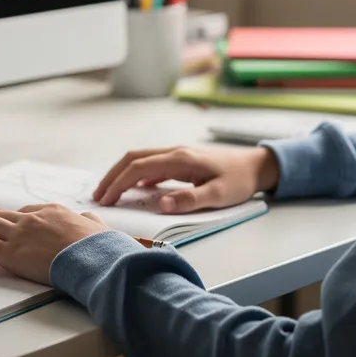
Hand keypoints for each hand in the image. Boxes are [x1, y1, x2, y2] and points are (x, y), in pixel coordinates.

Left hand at [0, 204, 112, 284]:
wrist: (92, 258)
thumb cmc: (98, 247)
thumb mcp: (98, 226)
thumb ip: (90, 222)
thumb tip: (90, 220)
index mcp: (53, 211)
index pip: (26, 212)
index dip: (16, 222)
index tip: (13, 231)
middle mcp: (32, 218)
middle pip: (2, 214)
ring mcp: (19, 233)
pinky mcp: (10, 252)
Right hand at [94, 145, 279, 213]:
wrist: (257, 165)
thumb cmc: (240, 180)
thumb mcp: (218, 194)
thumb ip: (190, 200)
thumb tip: (162, 204)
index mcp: (180, 159)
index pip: (139, 167)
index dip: (119, 183)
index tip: (106, 200)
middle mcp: (175, 152)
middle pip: (133, 158)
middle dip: (113, 176)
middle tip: (98, 196)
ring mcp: (177, 155)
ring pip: (140, 159)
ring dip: (122, 173)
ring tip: (109, 192)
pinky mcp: (181, 161)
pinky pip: (151, 164)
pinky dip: (136, 174)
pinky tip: (135, 188)